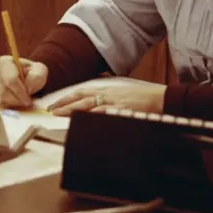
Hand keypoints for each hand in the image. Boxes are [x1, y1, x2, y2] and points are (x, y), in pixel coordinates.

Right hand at [0, 55, 47, 107]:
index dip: (20, 92)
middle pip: (3, 91)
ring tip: (21, 99)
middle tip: (26, 101)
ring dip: (13, 102)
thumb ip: (37, 76)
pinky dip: (8, 104)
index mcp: (5, 61)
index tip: (29, 99)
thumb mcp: (40, 71)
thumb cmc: (32, 74)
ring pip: (0, 98)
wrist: (25, 78)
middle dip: (17, 99)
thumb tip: (27, 86)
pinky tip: (14, 99)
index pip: (10, 80)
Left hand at [46, 79, 165, 115]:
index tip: (54, 104)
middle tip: (51, 111)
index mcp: (107, 90)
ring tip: (60, 116)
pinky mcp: (122, 111)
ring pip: (89, 106)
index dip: (66, 98)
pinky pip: (104, 114)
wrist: (162, 98)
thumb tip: (94, 108)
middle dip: (64, 104)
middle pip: (81, 98)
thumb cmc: (143, 99)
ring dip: (73, 111)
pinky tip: (83, 121)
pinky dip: (92, 117)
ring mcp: (115, 103)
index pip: (82, 92)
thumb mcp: (121, 95)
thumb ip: (107, 100)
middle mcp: (108, 94)